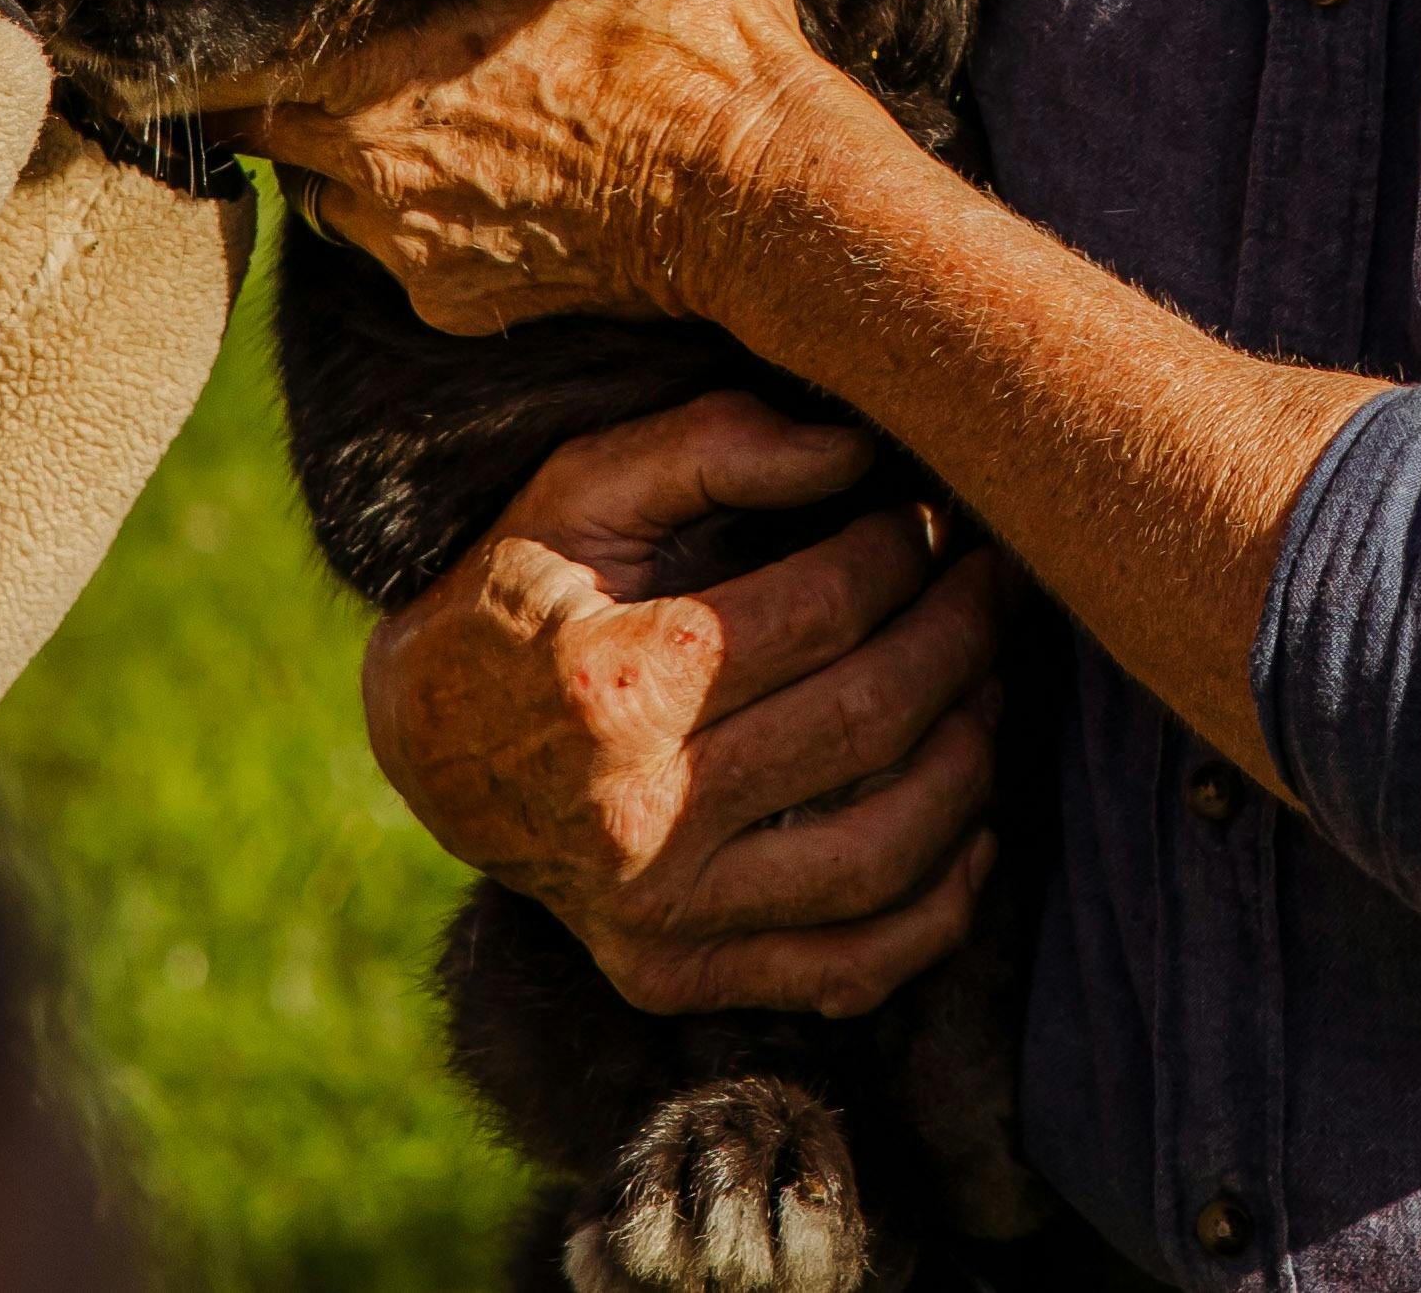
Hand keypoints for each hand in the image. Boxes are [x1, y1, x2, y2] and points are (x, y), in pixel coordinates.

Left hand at [252, 0, 861, 332]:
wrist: (761, 189)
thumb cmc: (692, 38)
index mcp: (381, 56)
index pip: (229, 55)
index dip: (223, 32)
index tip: (234, 5)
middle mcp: (370, 161)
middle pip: (269, 129)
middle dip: (288, 91)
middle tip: (328, 52)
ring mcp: (409, 244)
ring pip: (330, 196)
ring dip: (354, 159)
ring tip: (417, 113)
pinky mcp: (457, 303)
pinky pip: (404, 259)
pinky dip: (424, 224)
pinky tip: (486, 180)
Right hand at [362, 390, 1009, 1017]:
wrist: (426, 744)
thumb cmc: (518, 591)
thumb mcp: (583, 488)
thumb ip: (714, 445)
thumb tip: (860, 448)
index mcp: (611, 681)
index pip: (822, 612)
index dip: (905, 554)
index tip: (937, 517)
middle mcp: (635, 817)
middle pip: (865, 723)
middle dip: (959, 638)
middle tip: (994, 583)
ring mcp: (659, 915)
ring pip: (882, 854)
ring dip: (970, 761)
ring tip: (989, 686)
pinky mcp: (675, 976)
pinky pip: (849, 968)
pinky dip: (939, 910)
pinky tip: (975, 830)